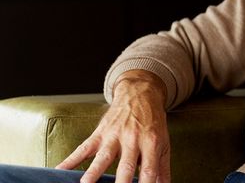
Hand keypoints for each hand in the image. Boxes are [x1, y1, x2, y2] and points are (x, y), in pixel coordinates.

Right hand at [56, 70, 170, 182]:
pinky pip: (83, 148)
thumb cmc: (152, 122)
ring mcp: (114, 136)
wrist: (140, 94)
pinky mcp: (99, 133)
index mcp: (151, 143)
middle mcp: (132, 139)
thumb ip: (163, 168)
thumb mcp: (163, 142)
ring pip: (103, 157)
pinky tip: (60, 170)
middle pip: (125, 166)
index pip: (149, 169)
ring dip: (94, 172)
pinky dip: (71, 160)